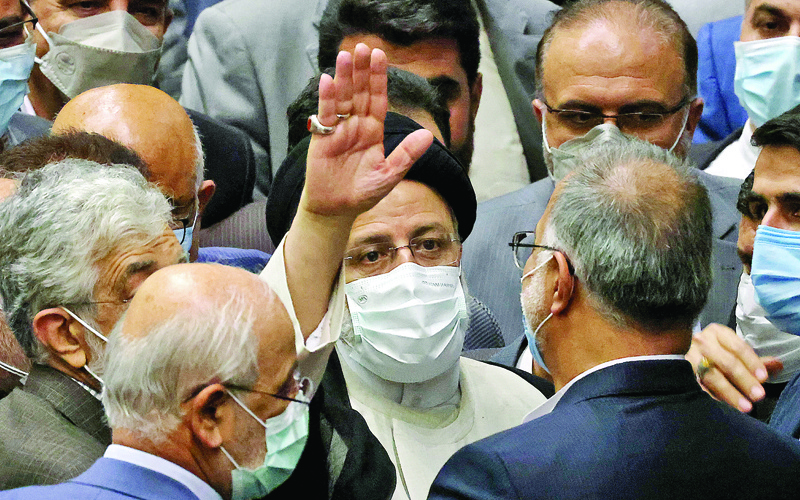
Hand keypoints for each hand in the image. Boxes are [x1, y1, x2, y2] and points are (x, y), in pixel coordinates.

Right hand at [301, 43, 433, 218]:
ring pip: (343, 99)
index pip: (378, 99)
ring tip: (345, 55)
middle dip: (362, 70)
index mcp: (374, 131)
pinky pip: (325, 115)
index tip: (380, 56)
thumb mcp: (390, 175)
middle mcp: (356, 126)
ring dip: (344, 77)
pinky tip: (327, 80)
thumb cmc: (363, 193)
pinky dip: (326, 98)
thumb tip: (429, 135)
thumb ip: (407, 155)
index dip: (379, 78)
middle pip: (360, 93)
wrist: (337, 209)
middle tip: (363, 47)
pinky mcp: (322, 138)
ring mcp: (338, 130)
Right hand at [686, 323, 782, 411]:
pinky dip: (713, 397)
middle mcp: (702, 342)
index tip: (763, 378)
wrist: (682, 351)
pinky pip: (699, 386)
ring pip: (711, 376)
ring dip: (730, 392)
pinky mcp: (681, 372)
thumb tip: (778, 364)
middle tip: (758, 395)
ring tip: (745, 406)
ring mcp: (689, 357)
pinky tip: (724, 406)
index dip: (752, 363)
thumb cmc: (715, 352)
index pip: (737, 347)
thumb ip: (755, 361)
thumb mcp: (734, 352)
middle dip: (744, 380)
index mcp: (717, 333)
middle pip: (726, 362)